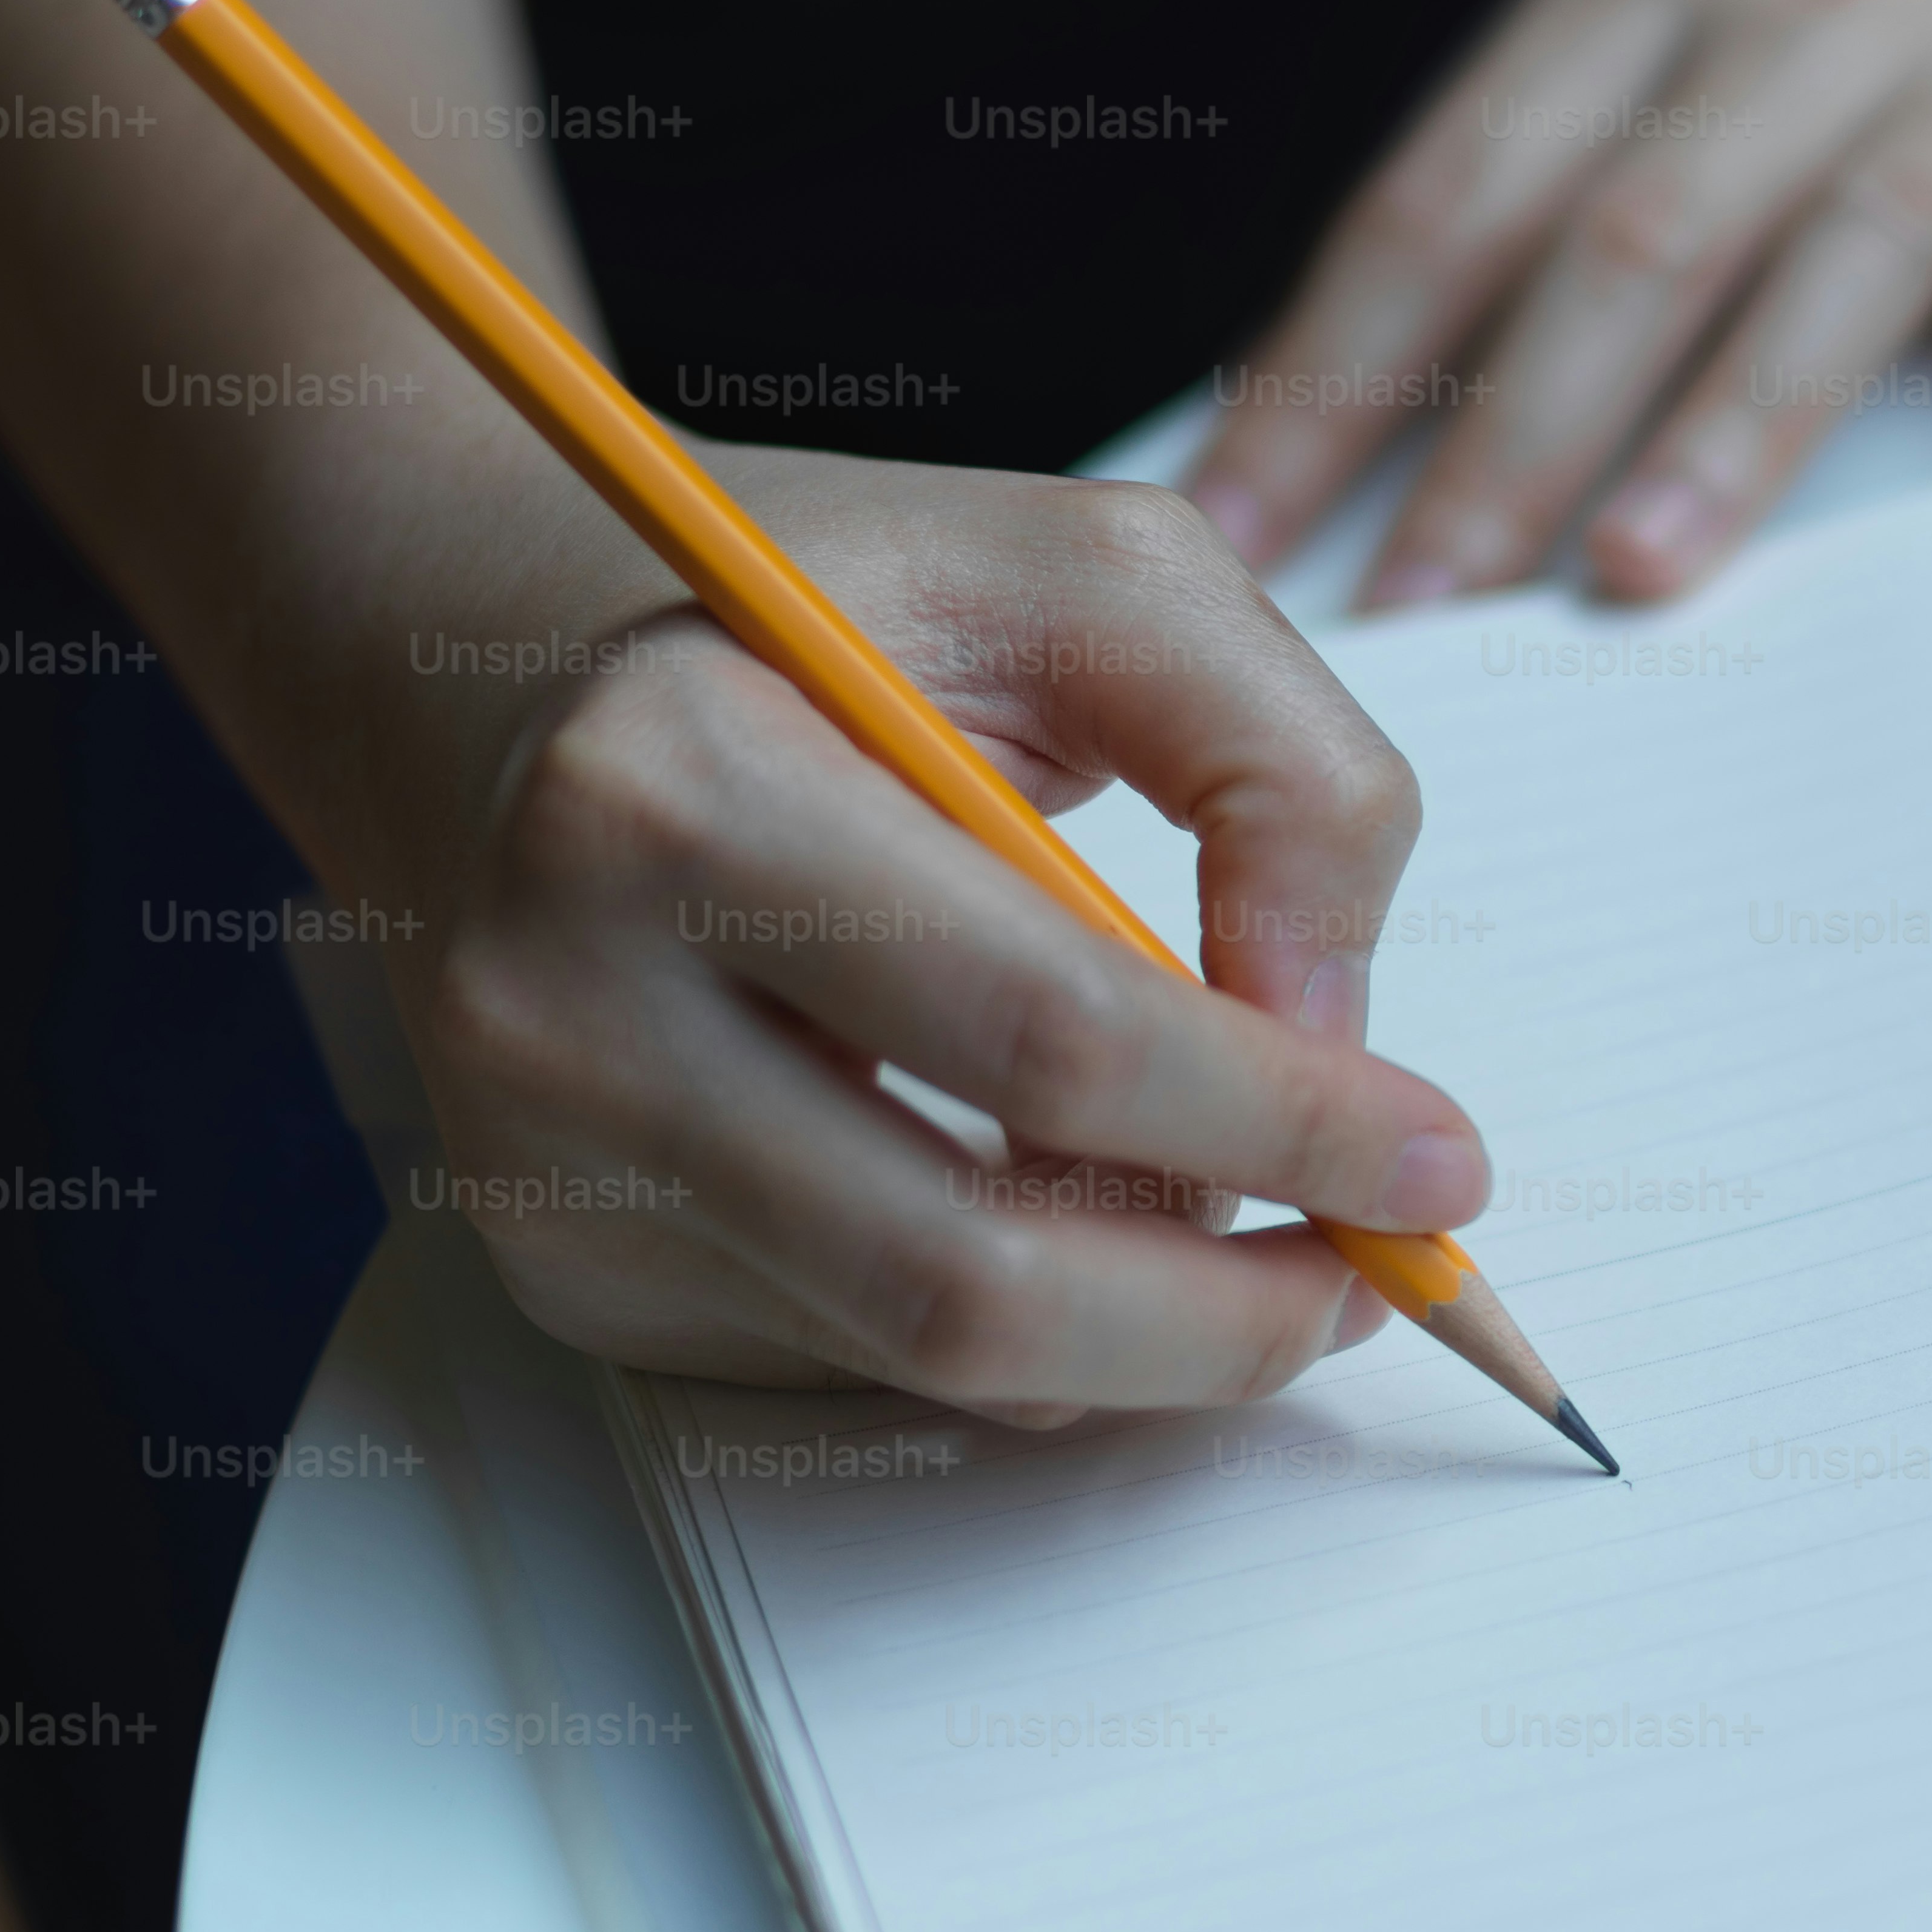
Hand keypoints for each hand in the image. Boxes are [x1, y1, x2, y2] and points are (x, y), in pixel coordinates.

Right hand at [378, 459, 1483, 1422]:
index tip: (1443, 1167)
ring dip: (1148, 1340)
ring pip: (925, 1356)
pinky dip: (1021, 1325)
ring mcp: (545, 1158)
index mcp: (680, 784)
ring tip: (1268, 1243)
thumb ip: (1279, 769)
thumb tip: (1334, 1034)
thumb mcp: (1090, 572)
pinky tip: (1072, 1209)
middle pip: (971, 1270)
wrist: (487, 660)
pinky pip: (856, 1359)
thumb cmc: (817, 603)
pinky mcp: (560, 1259)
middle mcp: (568, 995)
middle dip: (1231, 1314)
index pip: (1051, 1038)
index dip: (1286, 1129)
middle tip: (1385, 1280)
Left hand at [1185, 0, 1931, 606]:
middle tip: (1406, 612)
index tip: (1235, 518)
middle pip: (1625, 237)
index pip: (1456, 186)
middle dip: (1496, 440)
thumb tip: (1440, 339)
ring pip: (1846, 256)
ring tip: (1639, 581)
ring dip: (1736, 431)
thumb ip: (1606, 87)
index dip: (1332, 366)